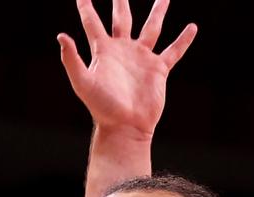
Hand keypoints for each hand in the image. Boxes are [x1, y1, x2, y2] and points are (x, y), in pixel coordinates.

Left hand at [59, 0, 197, 137]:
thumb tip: (61, 35)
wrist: (125, 127)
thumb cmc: (102, 108)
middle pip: (122, 18)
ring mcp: (142, 58)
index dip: (85, 7)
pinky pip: (173, 51)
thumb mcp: (82, 82)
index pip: (92, 22)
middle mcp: (123, 50)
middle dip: (121, 1)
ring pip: (152, 28)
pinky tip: (192, 27)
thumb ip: (71, 59)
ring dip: (158, 11)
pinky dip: (183, 40)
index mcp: (104, 51)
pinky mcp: (158, 70)